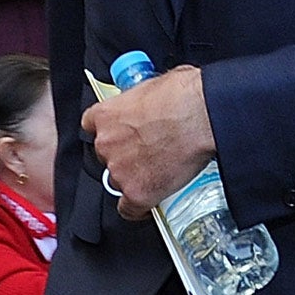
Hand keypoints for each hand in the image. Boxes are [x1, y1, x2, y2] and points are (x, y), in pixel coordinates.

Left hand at [80, 64, 215, 219]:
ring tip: (156, 171)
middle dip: (123, 155)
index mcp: (106, 115)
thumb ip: (141, 101)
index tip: (119, 134)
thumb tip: (151, 103)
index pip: (92, 126)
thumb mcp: (153, 85)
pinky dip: (138, 208)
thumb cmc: (184, 95)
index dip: (109, 131)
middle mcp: (106, 144)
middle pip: (105, 156)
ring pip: (118, 181)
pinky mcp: (137, 192)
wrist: (202, 116)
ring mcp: (120, 170)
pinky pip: (129, 209)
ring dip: (133, 178)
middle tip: (146, 151)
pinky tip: (148, 201)